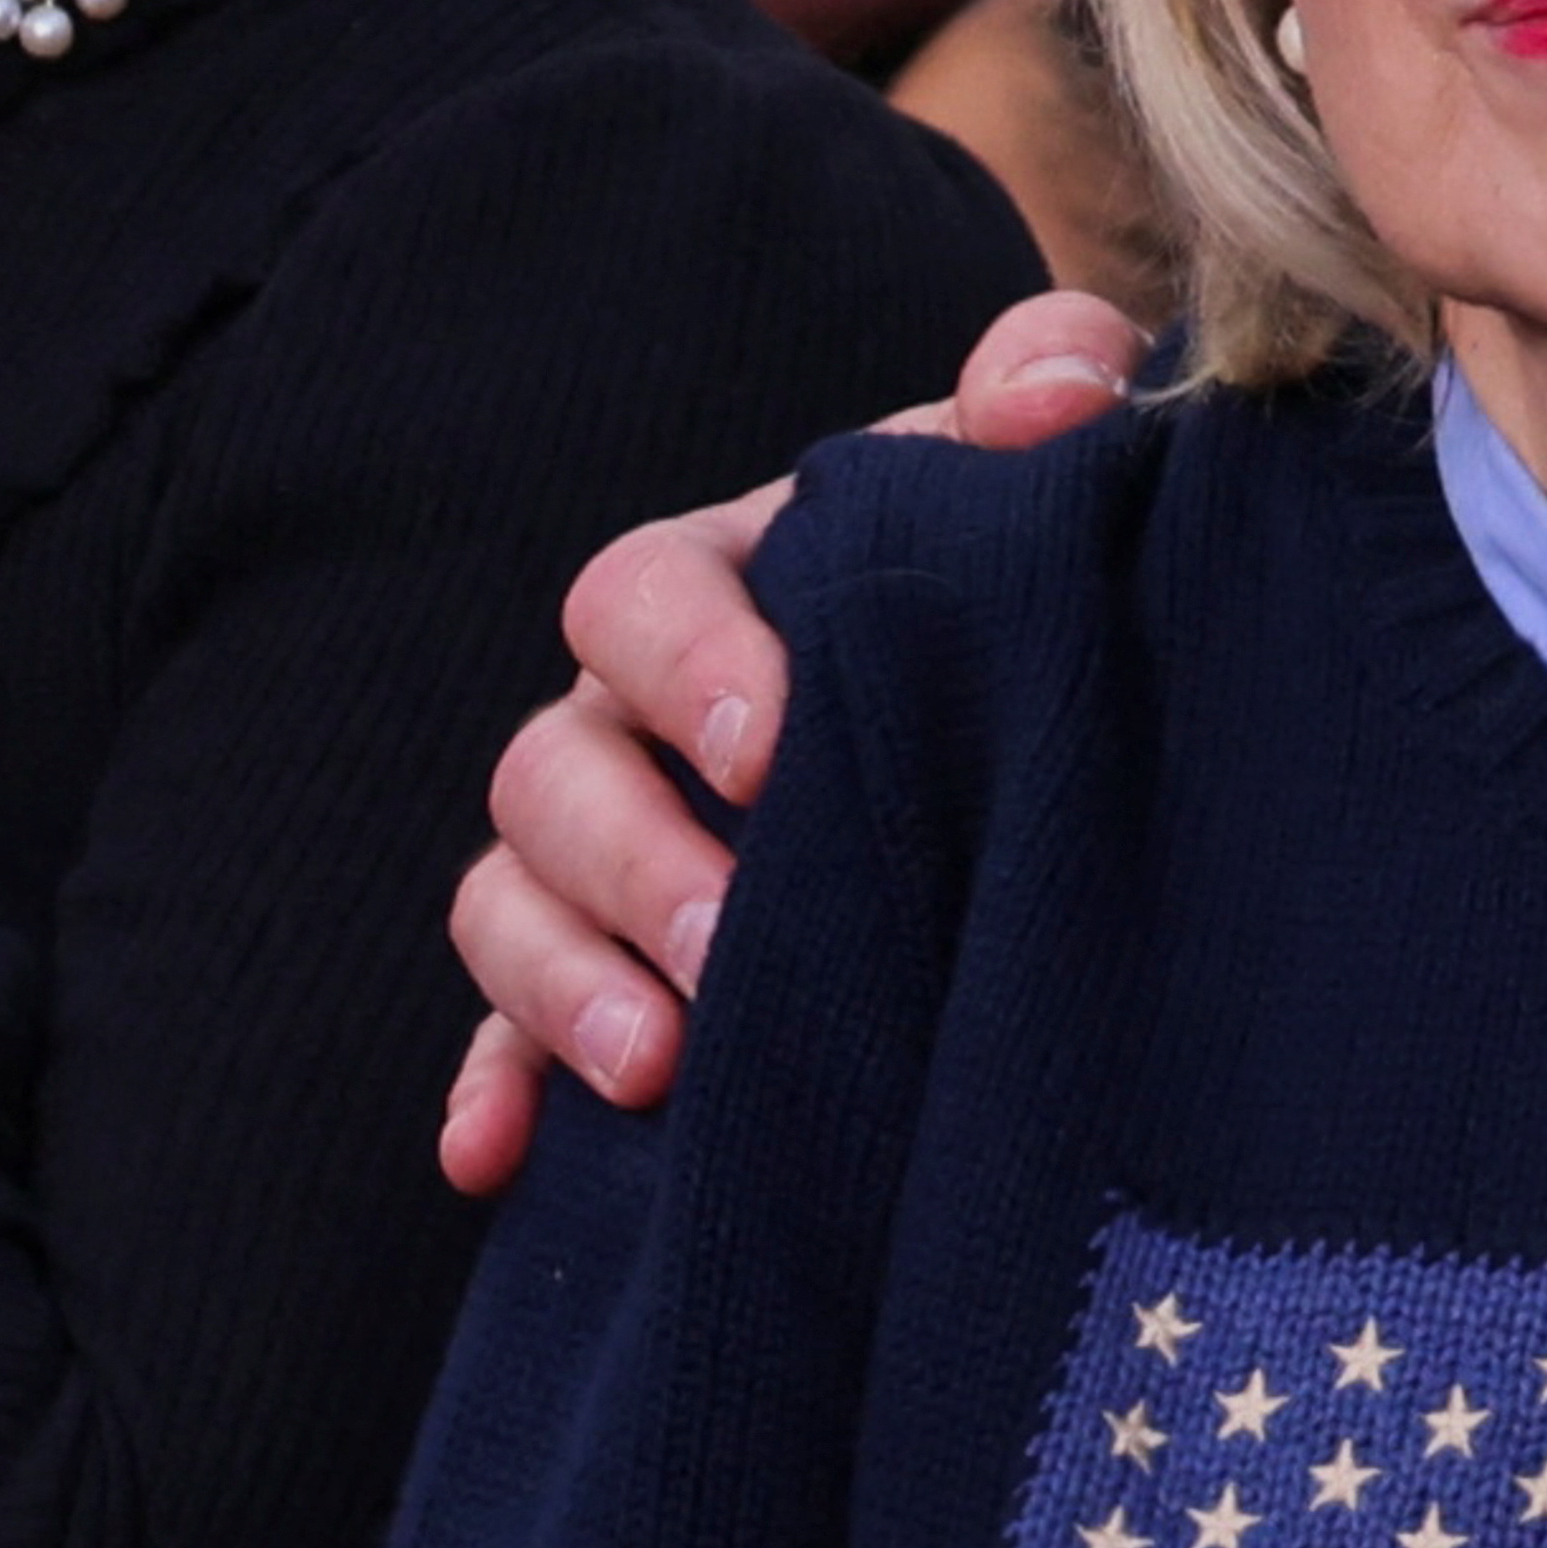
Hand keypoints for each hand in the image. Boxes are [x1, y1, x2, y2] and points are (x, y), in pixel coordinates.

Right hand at [434, 288, 1139, 1191]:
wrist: (1004, 717)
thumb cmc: (995, 589)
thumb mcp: (1020, 484)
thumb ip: (1044, 387)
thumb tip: (1056, 393)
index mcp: (714, 587)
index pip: (639, 597)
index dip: (685, 668)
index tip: (767, 751)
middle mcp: (624, 722)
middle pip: (549, 770)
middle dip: (628, 860)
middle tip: (725, 939)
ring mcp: (595, 861)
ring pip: (507, 901)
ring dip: (559, 983)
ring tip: (655, 1065)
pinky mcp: (596, 987)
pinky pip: (500, 1040)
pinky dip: (490, 1093)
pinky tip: (494, 1160)